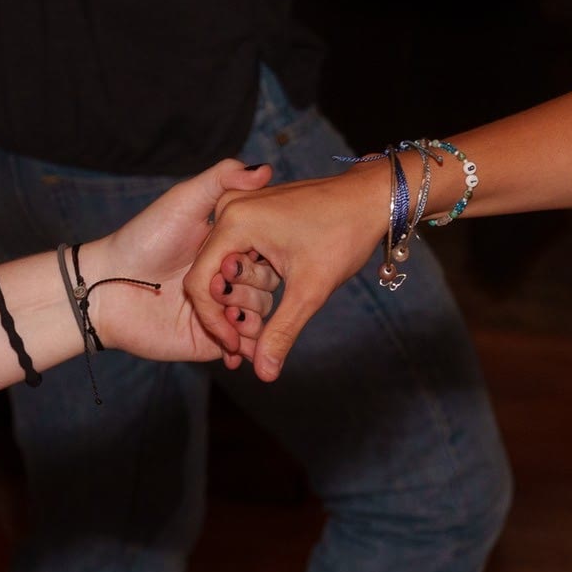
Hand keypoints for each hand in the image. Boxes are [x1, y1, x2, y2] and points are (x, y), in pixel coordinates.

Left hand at [74, 159, 284, 364]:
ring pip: (259, 317)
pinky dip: (245, 346)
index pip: (267, 252)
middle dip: (251, 285)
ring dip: (248, 315)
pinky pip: (242, 347)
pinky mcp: (211, 340)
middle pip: (267, 286)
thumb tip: (265, 168)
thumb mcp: (185, 200)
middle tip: (221, 282)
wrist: (107, 287)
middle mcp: (228, 279)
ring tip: (223, 309)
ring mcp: (221, 311)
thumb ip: (223, 179)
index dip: (261, 254)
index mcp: (228, 248)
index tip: (238, 254)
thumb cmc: (144, 238)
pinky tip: (232, 338)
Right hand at [182, 160, 395, 379]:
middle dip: (230, 312)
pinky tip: (268, 301)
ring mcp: (240, 207)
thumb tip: (264, 373)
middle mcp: (229, 209)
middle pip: (209, 274)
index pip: (200, 281)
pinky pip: (238, 253)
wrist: (371, 199)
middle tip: (252, 342)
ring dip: (242, 297)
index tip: (236, 348)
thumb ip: (281, 331)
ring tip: (263, 322)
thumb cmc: (344, 233)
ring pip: (224, 266)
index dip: (214, 321)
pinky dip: (250, 280)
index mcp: (235, 221)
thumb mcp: (310, 289)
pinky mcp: (252, 212)